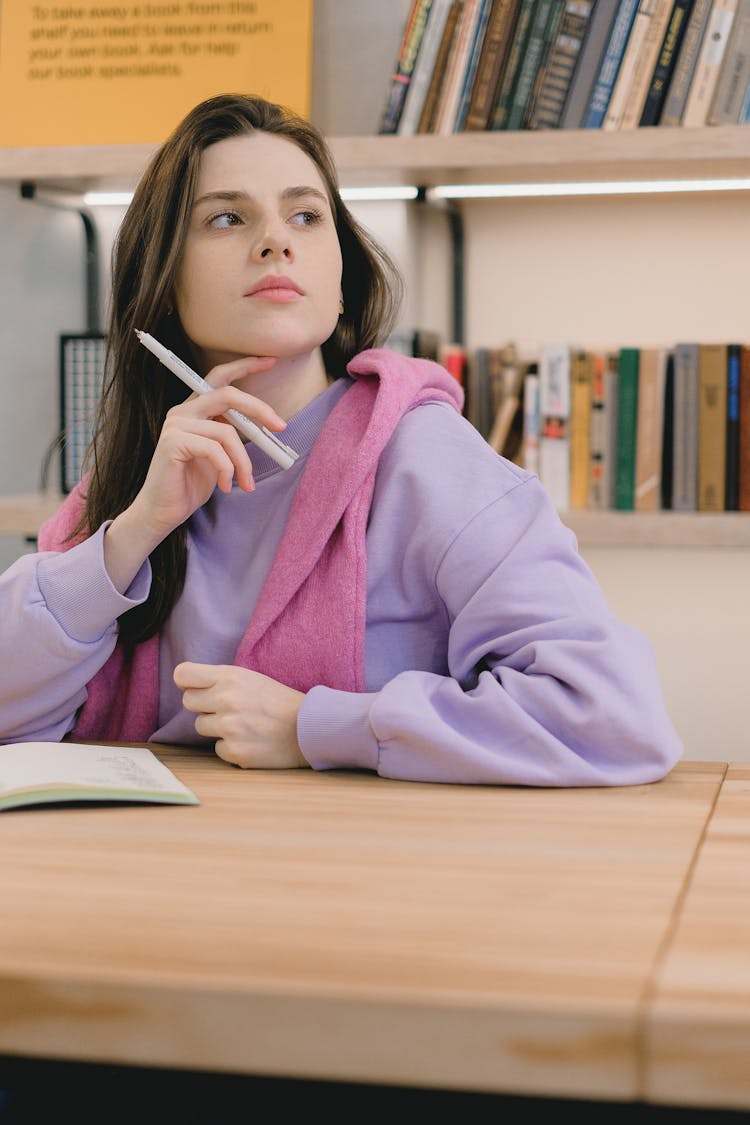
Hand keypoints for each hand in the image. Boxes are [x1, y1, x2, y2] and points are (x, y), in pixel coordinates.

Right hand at [133, 355, 282, 541]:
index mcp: (195, 410)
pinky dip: (228, 470)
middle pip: (228, 394)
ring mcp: (176, 425)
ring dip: (243, 461)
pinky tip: (226, 486)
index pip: (219, 377)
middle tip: (282, 427)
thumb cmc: (191, 484)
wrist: (163, 512)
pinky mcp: (173, 442)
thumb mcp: (219, 456)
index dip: (245, 365)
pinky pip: (215, 450)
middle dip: (259, 409)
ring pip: (227, 432)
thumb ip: (232, 435)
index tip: (271, 360)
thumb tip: (265, 426)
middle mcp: (183, 411)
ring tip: (246, 483)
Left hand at [174, 661, 308, 769]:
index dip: (187, 682)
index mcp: (230, 677)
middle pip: (188, 701)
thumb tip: (183, 681)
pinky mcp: (235, 751)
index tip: (197, 687)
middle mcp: (226, 700)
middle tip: (228, 708)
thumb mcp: (250, 677)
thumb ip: (219, 678)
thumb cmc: (279, 701)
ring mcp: (229, 727)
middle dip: (204, 705)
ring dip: (217, 727)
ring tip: (243, 724)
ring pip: (201, 726)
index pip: (183, 675)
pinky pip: (217, 748)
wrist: (309, 727)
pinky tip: (250, 740)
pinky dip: (231, 747)